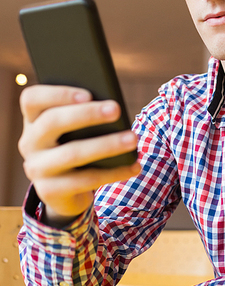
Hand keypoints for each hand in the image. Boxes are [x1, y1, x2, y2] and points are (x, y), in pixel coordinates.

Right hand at [19, 85, 140, 225]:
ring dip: (106, 144)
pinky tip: (134, 166)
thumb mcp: (75, 131)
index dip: (58, 94)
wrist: (65, 192)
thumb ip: (84, 115)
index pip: (31, 98)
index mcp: (33, 120)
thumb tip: (112, 106)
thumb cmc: (76, 147)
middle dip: (87, 114)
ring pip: (71, 153)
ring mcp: (37, 168)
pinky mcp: (50, 191)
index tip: (88, 93)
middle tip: (116, 109)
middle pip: (52, 121)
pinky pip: (85, 180)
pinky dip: (114, 172)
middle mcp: (29, 142)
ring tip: (133, 138)